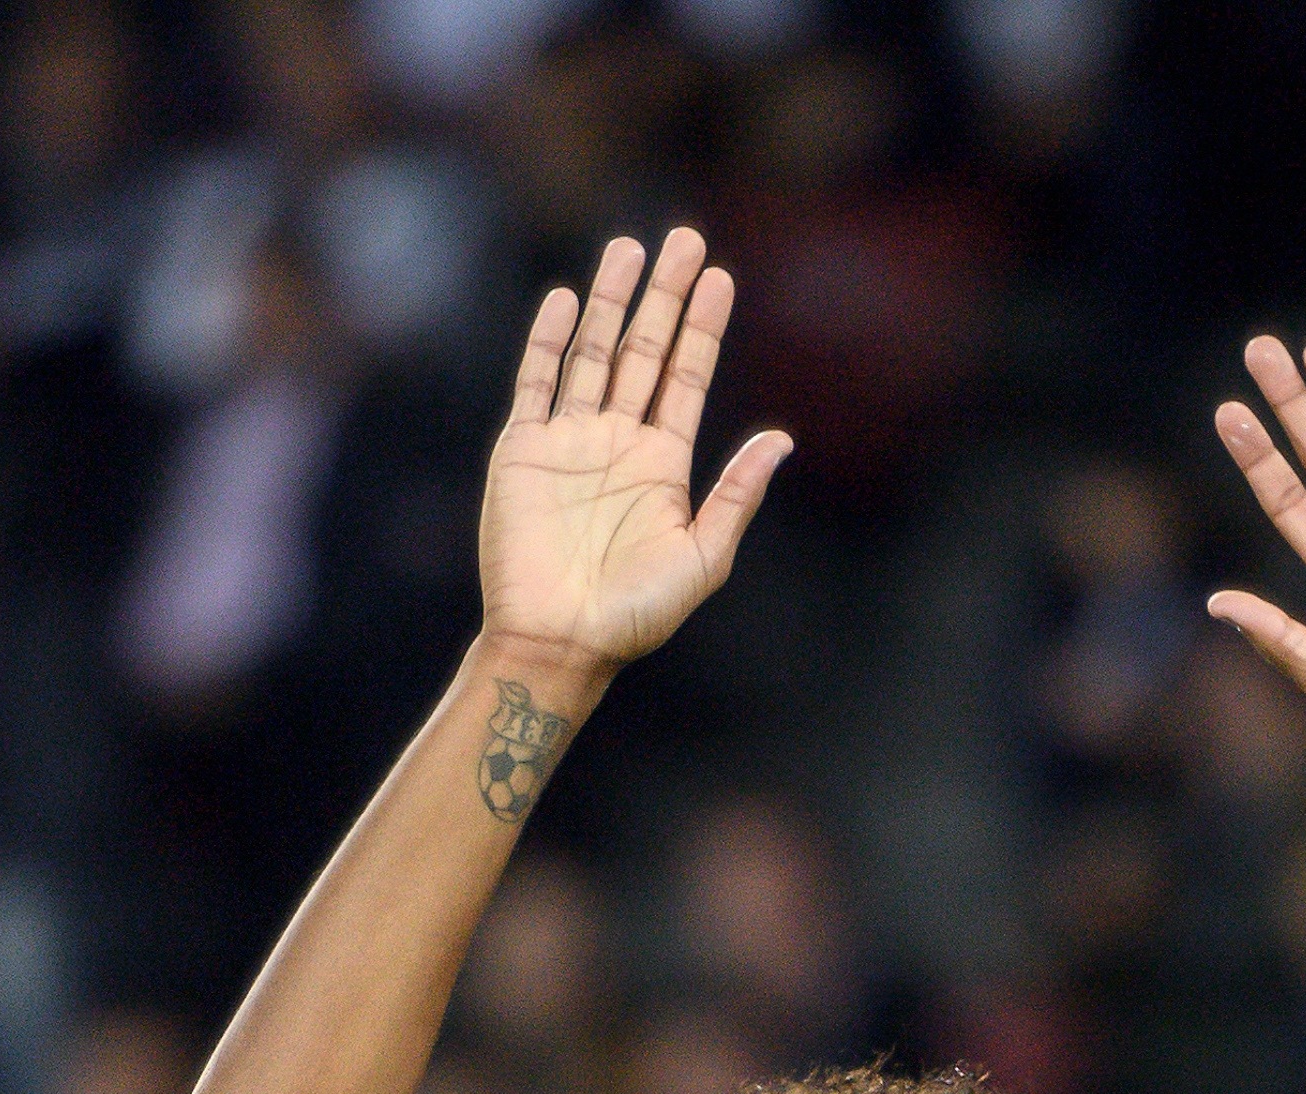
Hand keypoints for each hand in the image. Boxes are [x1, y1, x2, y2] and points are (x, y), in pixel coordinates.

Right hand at [479, 229, 792, 675]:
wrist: (559, 643)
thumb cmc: (635, 616)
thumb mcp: (704, 556)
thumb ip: (738, 494)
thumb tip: (783, 439)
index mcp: (663, 465)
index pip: (686, 378)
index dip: (703, 328)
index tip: (720, 277)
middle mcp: (617, 444)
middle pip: (643, 351)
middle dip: (664, 296)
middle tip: (684, 238)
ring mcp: (568, 443)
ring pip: (592, 355)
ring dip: (610, 302)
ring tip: (629, 248)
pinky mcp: (521, 453)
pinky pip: (536, 384)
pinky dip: (548, 341)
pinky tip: (565, 299)